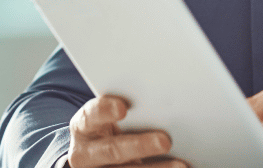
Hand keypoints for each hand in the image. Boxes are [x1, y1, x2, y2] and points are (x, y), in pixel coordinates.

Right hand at [65, 95, 186, 167]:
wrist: (91, 156)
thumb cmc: (106, 128)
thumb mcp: (106, 118)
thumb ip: (126, 111)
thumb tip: (161, 101)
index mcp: (83, 127)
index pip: (91, 116)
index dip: (105, 111)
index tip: (122, 108)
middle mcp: (85, 152)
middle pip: (112, 150)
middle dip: (140, 146)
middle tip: (165, 141)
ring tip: (179, 165)